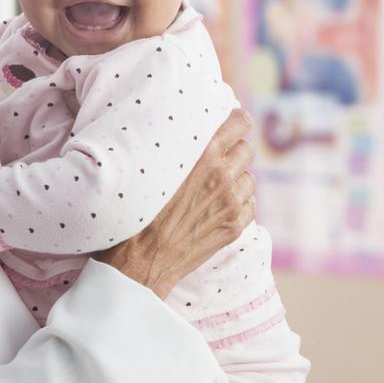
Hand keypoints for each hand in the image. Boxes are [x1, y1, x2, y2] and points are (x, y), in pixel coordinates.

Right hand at [97, 108, 255, 298]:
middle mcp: (222, 176)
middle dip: (233, 151)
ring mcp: (231, 203)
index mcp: (203, 154)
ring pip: (249, 177)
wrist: (138, 261)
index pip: (240, 122)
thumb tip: (190, 133)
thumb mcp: (152, 168)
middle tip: (214, 160)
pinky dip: (236, 203)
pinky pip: (248, 203)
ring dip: (235, 179)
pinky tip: (214, 208)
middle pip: (247, 149)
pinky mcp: (234, 226)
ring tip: (211, 188)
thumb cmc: (134, 211)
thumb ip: (178, 148)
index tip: (230, 123)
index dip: (237, 121)